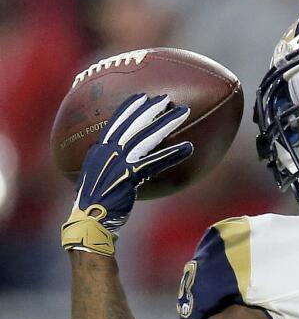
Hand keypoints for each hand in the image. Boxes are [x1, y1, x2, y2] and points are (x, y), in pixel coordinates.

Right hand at [61, 93, 192, 256]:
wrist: (89, 220)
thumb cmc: (97, 205)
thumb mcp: (101, 180)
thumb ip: (113, 168)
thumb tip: (127, 167)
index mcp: (99, 151)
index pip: (115, 122)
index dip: (129, 108)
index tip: (142, 97)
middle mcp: (107, 152)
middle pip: (132, 124)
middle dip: (151, 109)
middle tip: (167, 99)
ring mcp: (118, 162)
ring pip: (146, 137)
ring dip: (167, 123)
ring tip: (184, 113)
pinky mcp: (129, 176)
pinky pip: (155, 161)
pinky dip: (172, 154)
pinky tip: (189, 147)